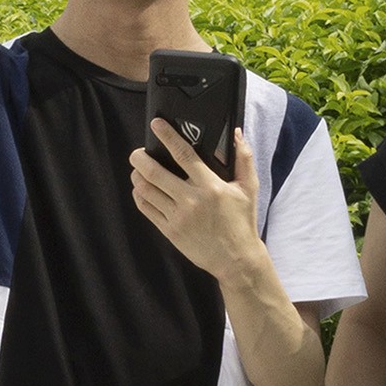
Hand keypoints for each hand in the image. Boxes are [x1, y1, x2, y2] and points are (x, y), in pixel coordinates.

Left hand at [129, 123, 264, 280]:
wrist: (236, 259)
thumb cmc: (242, 221)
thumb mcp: (249, 188)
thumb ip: (244, 159)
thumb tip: (236, 134)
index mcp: (210, 186)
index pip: (183, 155)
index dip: (167, 137)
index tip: (156, 125)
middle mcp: (191, 200)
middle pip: (154, 172)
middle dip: (140, 158)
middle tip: (137, 152)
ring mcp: (177, 217)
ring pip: (146, 190)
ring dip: (137, 176)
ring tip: (138, 170)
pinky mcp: (170, 231)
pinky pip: (146, 209)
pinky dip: (139, 195)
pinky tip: (141, 189)